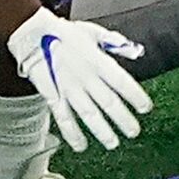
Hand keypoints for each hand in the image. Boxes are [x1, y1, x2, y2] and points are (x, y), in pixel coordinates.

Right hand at [7, 8, 151, 152]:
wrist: (32, 34)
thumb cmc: (64, 33)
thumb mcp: (93, 32)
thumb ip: (116, 42)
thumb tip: (135, 52)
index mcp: (96, 60)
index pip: (121, 81)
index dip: (134, 96)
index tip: (145, 108)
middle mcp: (84, 76)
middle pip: (108, 102)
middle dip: (123, 119)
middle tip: (134, 131)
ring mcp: (68, 88)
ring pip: (88, 114)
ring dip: (101, 131)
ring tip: (112, 143)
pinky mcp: (52, 95)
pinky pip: (63, 118)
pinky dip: (72, 134)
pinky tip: (80, 145)